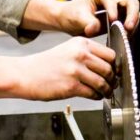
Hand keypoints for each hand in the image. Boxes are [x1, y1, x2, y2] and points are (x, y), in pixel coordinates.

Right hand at [0, 37, 115, 100]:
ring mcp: (76, 70)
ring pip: (103, 82)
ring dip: (106, 90)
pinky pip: (93, 93)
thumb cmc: (45, 65)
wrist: (25, 74)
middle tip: (110, 84)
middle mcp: (80, 54)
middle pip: (109, 69)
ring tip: (103, 92)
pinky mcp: (72, 86)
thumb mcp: (67, 50)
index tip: (113, 72)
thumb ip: (87, 55)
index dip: (114, 65)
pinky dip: (96, 97)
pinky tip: (93, 96)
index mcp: (81, 43)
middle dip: (112, 79)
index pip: (110, 54)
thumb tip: (108, 67)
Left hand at [51, 0, 139, 37]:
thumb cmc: (71, 14)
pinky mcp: (119, 19)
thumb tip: (94, 28)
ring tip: (126, 36)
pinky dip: (129, 31)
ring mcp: (118, 9)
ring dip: (133, 24)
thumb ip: (86, 22)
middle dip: (132, 15)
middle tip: (128, 28)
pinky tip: (124, 39)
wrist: (69, 20)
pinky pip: (130, 23)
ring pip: (134, 13)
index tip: (112, 21)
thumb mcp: (76, 17)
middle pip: (130, 2)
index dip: (114, 9)